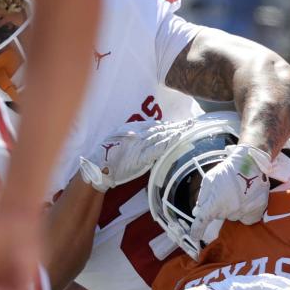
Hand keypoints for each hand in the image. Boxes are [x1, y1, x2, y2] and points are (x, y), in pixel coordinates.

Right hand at [79, 119, 193, 190]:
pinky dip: (169, 143)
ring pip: (162, 136)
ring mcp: (140, 145)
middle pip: (161, 129)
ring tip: (189, 128)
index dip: (168, 125)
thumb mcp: (118, 140)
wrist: (98, 167)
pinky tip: (178, 138)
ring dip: (176, 132)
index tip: (178, 124)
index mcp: (132, 130)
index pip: (154, 126)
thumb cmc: (107, 157)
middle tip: (190, 122)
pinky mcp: (141, 157)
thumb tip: (138, 134)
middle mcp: (138, 134)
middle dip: (176, 126)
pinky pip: (158, 148)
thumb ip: (131, 136)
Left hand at [189, 145, 271, 241]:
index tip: (194, 237)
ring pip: (234, 216)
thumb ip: (203, 197)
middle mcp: (229, 211)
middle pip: (221, 216)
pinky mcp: (256, 212)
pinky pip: (246, 217)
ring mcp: (243, 213)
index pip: (202, 222)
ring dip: (234, 208)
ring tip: (238, 193)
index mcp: (214, 204)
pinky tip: (247, 199)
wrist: (251, 163)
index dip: (196, 231)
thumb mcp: (209, 179)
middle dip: (221, 207)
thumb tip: (198, 211)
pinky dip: (245, 211)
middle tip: (226, 192)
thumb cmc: (228, 170)